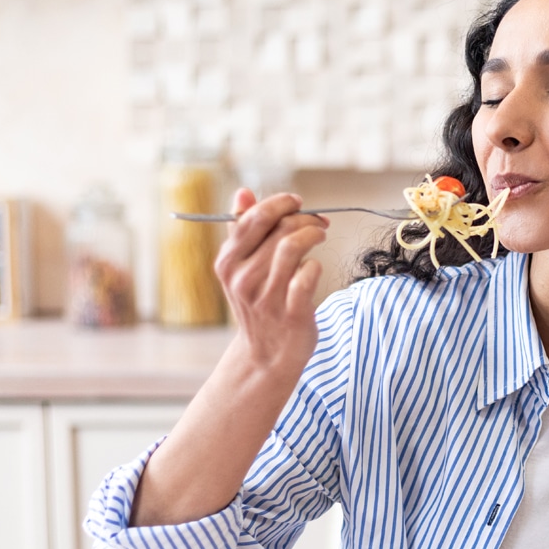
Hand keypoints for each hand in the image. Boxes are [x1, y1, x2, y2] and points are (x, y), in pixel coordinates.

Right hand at [214, 188, 328, 371]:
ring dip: (312, 234)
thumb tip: (242, 192)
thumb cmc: (258, 304)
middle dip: (303, 218)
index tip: (296, 202)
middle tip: (317, 222)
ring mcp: (266, 298)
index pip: (252, 218)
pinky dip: (315, 265)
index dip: (279, 203)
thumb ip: (241, 230)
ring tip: (320, 235)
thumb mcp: (241, 269)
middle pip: (278, 230)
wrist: (266, 356)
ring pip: (292, 247)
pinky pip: (307, 275)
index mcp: (227, 263)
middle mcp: (243, 279)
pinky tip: (314, 268)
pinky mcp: (291, 313)